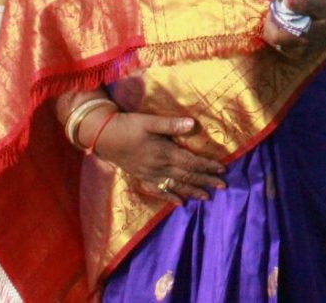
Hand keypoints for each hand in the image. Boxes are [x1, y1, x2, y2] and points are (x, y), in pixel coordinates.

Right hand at [91, 111, 226, 205]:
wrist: (103, 137)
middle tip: (223, 186)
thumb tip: (192, 124)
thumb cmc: (127, 126)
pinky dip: (170, 197)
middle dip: (206, 181)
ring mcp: (150, 174)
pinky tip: (180, 203)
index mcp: (164, 152)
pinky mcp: (142, 177)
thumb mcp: (149, 121)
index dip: (207, 166)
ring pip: (176, 186)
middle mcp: (159, 167)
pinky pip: (159, 190)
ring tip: (207, 197)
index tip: (222, 170)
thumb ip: (171, 125)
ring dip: (193, 191)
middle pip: (187, 176)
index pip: (191, 162)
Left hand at [261, 0, 325, 60]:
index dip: (270, 22)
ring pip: (274, 42)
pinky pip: (280, 43)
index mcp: (305, 38)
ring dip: (275, 27)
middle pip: (272, 39)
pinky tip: (287, 22)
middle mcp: (299, 50)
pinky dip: (280, 31)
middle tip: (278, 9)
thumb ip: (304, 4)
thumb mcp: (321, 5)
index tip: (275, 7)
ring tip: (284, 14)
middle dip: (272, 23)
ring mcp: (298, 53)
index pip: (276, 37)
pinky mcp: (297, 54)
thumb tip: (285, 1)